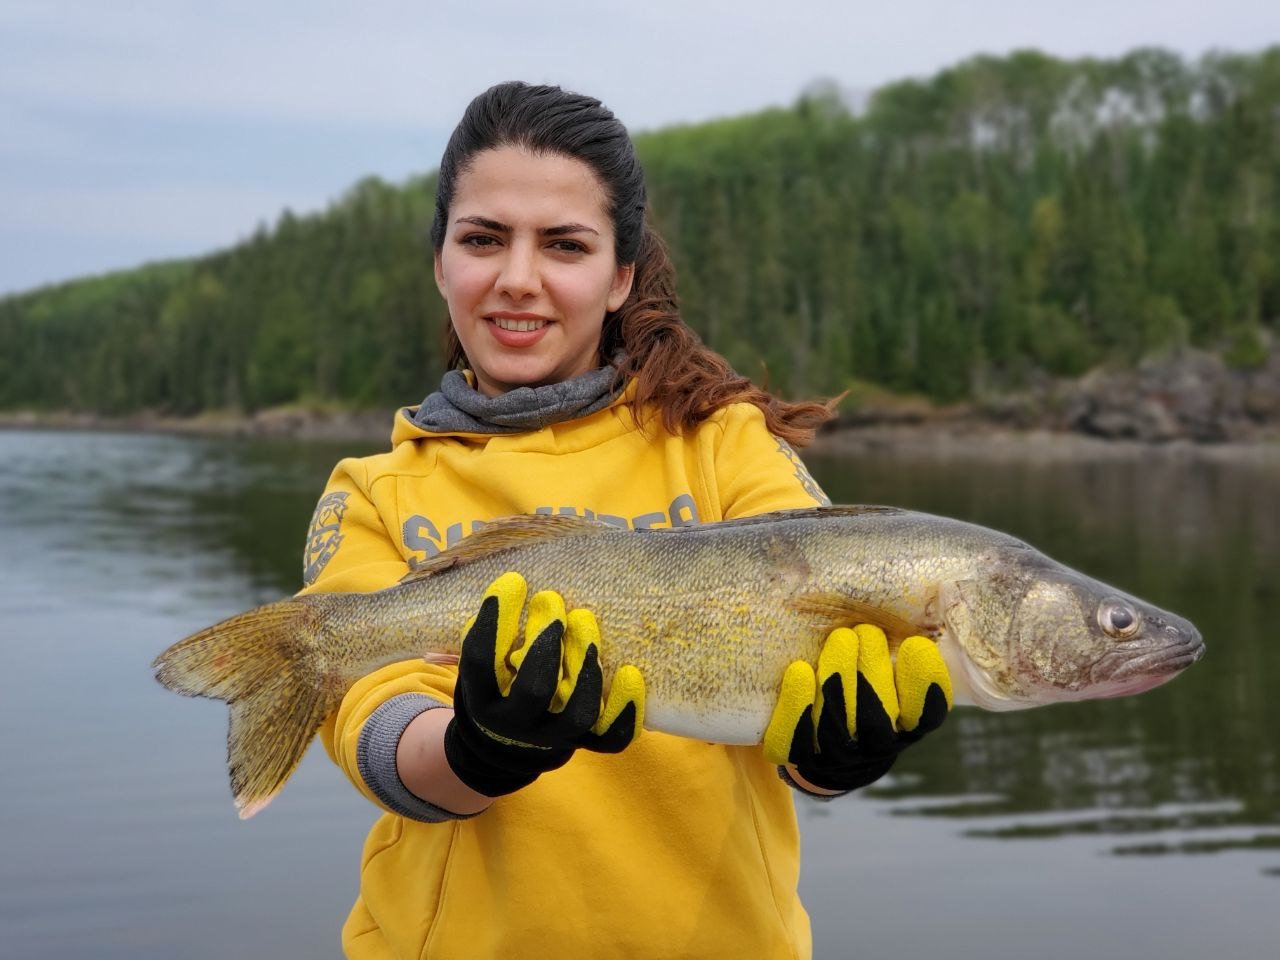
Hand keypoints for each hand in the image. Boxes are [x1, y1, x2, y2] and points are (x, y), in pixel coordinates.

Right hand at [443, 572, 644, 796]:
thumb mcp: (484, 662)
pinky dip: (624, 708)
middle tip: (551, 600)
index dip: (495, 621)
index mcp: (483, 699)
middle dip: (546, 642)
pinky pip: (612, 736)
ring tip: (584, 620)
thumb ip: (495, 634)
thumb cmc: (497, 685)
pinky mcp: (585, 744)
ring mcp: (553, 738)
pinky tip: (629, 672)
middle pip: (534, 690)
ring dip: (585, 666)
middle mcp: (517, 724)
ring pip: (577, 715)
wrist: (507, 746)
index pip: (480, 661)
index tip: (514, 581)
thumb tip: (515, 586)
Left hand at [762, 624, 951, 792]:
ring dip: (838, 679)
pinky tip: (800, 671)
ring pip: (838, 726)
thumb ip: (898, 647)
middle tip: (865, 631)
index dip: (924, 684)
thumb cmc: (864, 686)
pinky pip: (794, 738)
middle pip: (878, 719)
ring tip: (840, 639)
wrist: (826, 742)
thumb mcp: (890, 669)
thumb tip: (908, 594)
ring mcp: (835, 755)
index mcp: (906, 726)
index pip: (926, 715)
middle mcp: (874, 746)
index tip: (915, 645)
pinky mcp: (795, 754)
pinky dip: (798, 705)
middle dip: (872, 670)